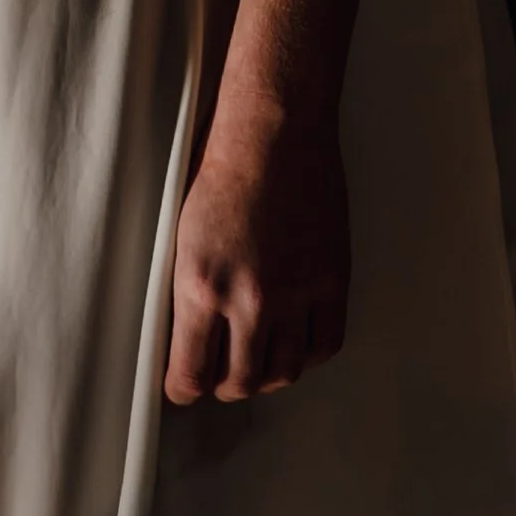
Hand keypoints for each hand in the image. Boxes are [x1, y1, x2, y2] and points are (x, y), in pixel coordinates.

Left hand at [164, 103, 350, 403]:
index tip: (184, 385)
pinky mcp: (331, 280)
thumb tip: (189, 341)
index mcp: (201, 285)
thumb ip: (188, 294)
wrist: (273, 127)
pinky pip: (325, 345)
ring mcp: (295, 292)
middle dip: (226, 385)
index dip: (184, 389)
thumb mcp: (184, 236)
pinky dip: (309, 354)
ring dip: (268, 373)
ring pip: (284, 372)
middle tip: (222, 372)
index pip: (189, 375)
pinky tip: (295, 339)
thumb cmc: (221, 168)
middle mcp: (248, 298)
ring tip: (258, 357)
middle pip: (240, 383)